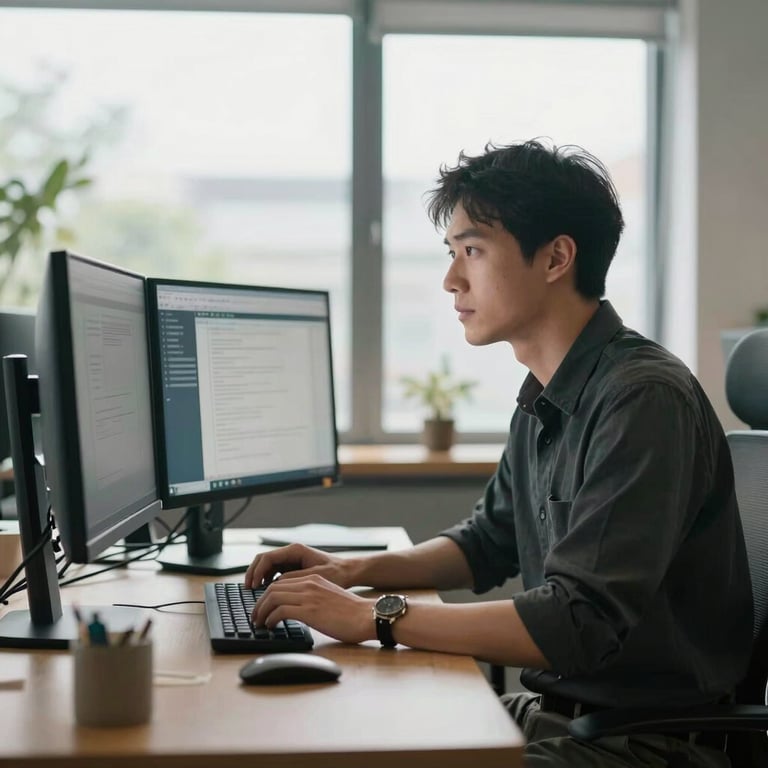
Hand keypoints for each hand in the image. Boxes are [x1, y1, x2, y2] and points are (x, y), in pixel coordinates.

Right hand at [244, 543, 352, 588]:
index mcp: (295, 550)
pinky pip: (274, 573)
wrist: (349, 572)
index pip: (267, 558)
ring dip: (259, 578)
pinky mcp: (293, 568)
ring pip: (267, 567)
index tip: (252, 586)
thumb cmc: (336, 573)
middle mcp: (291, 553)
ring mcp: (291, 560)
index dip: (256, 572)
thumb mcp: (314, 577)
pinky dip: (267, 581)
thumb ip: (294, 579)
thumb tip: (275, 584)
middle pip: (263, 560)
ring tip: (255, 594)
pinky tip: (267, 594)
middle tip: (248, 590)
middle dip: (253, 574)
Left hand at [252, 574, 374, 644]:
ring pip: (273, 597)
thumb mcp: (329, 598)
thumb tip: (299, 612)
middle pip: (273, 588)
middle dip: (260, 603)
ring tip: (259, 622)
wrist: (367, 616)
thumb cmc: (352, 613)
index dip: (268, 595)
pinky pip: (281, 611)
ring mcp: (309, 596)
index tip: (263, 607)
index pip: (282, 582)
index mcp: (314, 579)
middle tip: (255, 616)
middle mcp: (309, 583)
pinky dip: (271, 618)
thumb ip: (313, 599)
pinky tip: (271, 626)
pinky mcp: (309, 610)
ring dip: (261, 611)